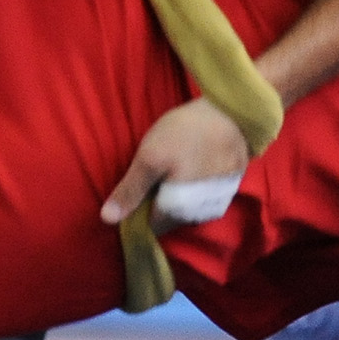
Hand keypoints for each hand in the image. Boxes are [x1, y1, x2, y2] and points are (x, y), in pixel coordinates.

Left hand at [101, 98, 249, 228]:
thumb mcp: (149, 158)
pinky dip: (196, 189)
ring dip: (179, 196)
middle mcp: (201, 214)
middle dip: (159, 203)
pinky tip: (191, 168)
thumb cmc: (185, 134)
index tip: (135, 189)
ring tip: (173, 169)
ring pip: (189, 209)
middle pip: (171, 218)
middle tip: (155, 174)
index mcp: (178, 211)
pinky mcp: (230, 188)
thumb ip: (130, 191)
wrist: (231, 113)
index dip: (139, 211)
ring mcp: (219, 202)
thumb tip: (107, 219)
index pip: (151, 226)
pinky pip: (205, 198)